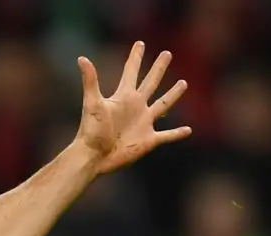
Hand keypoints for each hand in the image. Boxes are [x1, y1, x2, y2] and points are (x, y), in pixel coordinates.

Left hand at [74, 42, 190, 175]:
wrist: (93, 156)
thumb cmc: (91, 131)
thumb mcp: (92, 103)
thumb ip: (90, 80)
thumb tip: (81, 58)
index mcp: (124, 97)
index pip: (131, 72)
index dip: (135, 58)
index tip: (140, 44)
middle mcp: (136, 107)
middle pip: (151, 83)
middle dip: (158, 68)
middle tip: (166, 54)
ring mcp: (143, 123)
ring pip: (163, 105)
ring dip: (173, 95)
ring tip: (183, 83)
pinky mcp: (148, 140)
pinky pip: (167, 136)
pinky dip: (177, 134)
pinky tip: (188, 130)